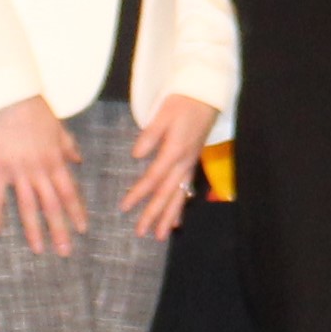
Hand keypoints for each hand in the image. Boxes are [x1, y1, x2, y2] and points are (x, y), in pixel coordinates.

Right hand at [0, 95, 87, 254]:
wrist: (9, 97)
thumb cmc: (34, 110)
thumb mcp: (58, 127)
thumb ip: (68, 146)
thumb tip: (78, 160)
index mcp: (56, 161)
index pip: (70, 193)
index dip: (76, 212)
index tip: (82, 230)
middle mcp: (40, 170)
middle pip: (52, 206)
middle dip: (60, 230)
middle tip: (65, 252)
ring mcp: (19, 171)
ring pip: (28, 207)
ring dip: (34, 230)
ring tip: (39, 250)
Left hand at [118, 93, 220, 238]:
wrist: (206, 96)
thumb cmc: (182, 102)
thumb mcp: (163, 114)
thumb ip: (150, 135)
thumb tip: (136, 155)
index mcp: (175, 151)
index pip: (154, 178)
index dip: (139, 194)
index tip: (124, 207)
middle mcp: (184, 162)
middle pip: (167, 193)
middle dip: (154, 214)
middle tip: (141, 233)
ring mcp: (190, 164)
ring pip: (179, 195)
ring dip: (168, 216)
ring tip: (159, 235)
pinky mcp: (192, 162)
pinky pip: (186, 190)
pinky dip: (180, 206)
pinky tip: (176, 220)